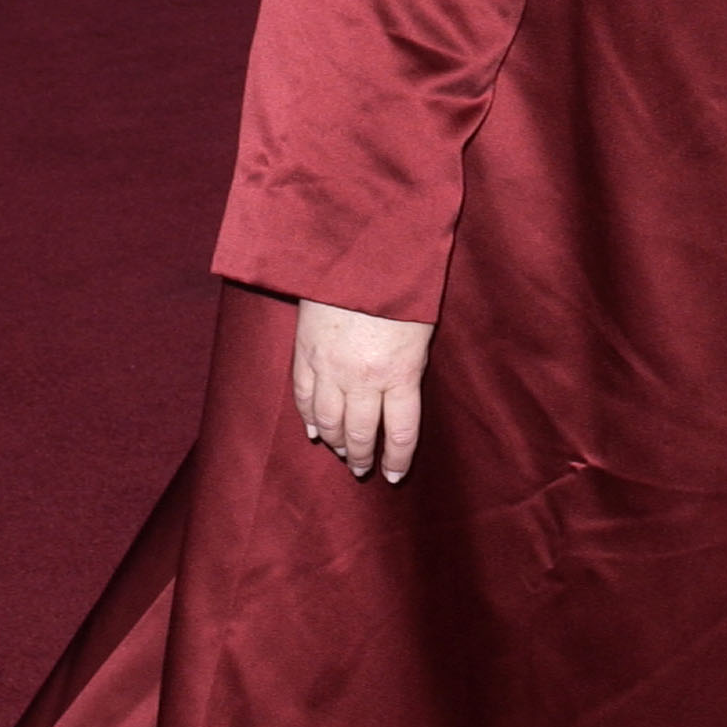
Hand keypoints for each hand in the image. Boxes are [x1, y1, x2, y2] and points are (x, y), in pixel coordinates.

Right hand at [292, 301, 433, 483]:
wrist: (360, 250)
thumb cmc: (401, 286)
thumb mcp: (422, 330)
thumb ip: (411, 366)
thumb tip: (400, 395)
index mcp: (400, 373)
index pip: (399, 432)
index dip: (396, 459)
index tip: (393, 475)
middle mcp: (363, 378)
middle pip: (360, 432)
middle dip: (363, 456)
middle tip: (363, 469)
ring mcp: (330, 367)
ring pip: (328, 421)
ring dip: (335, 442)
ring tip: (341, 453)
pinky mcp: (306, 353)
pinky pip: (304, 395)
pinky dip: (308, 417)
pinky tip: (313, 431)